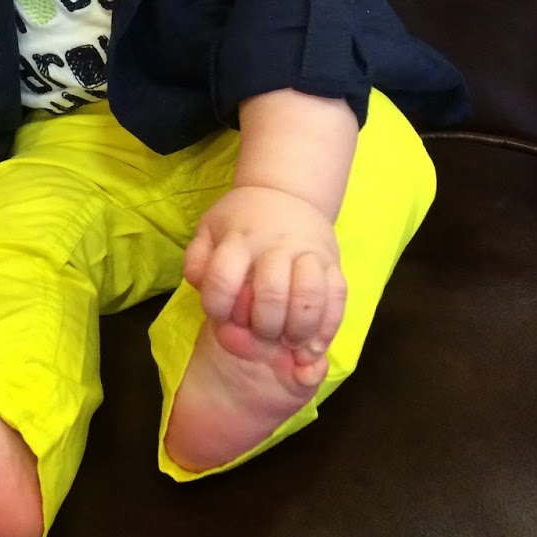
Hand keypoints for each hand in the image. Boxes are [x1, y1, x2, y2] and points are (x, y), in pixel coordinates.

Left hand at [182, 185, 346, 356]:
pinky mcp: (333, 263)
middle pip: (272, 293)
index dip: (218, 308)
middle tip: (262, 336)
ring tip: (289, 342)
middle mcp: (275, 246)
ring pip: (311, 296)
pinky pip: (338, 297)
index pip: (222, 280)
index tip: (222, 318)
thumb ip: (198, 263)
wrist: (286, 192)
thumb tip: (202, 290)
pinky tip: (313, 344)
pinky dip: (328, 327)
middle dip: (264, 327)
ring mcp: (309, 254)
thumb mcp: (209, 231)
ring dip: (299, 329)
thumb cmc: (241, 221)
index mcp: (239, 240)